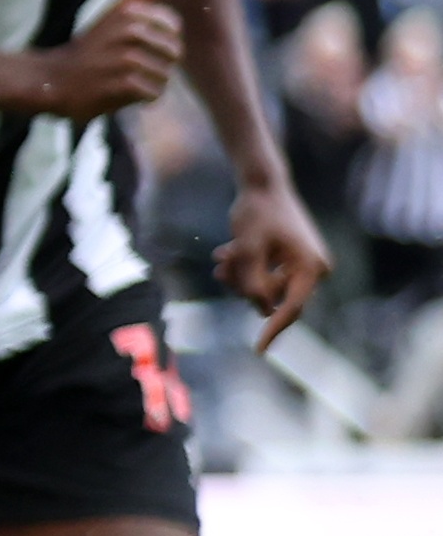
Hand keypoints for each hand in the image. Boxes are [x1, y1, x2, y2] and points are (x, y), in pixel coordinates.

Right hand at [33, 0, 182, 119]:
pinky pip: (152, 93)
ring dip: (149, 84)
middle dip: (158, 64)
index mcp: (131, 12)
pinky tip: (121, 94)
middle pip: (174, 53)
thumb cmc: (90, 47)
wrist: (53, 79)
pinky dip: (141, 99)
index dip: (160, 41)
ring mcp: (126, 58)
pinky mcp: (122, 83)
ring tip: (124, 82)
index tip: (135, 46)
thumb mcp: (115, 12)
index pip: (173, 28)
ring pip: (165, 76)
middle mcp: (130, 31)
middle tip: (128, 68)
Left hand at [216, 176, 330, 352]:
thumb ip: (253, 281)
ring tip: (223, 256)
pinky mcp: (287, 261)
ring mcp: (300, 265)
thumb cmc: (256, 213)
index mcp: (311, 268)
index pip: (292, 308)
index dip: (274, 330)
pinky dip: (243, 269)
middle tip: (223, 264)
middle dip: (243, 286)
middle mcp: (311, 269)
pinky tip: (226, 252)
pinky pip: (262, 277)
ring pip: (262, 288)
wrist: (260, 184)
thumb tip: (262, 310)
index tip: (258, 350)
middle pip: (272, 298)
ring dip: (239, 276)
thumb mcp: (249, 250)